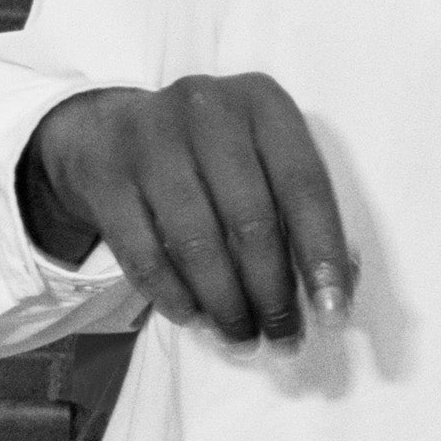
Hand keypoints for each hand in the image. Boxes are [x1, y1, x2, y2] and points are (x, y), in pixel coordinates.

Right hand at [21, 75, 355, 342]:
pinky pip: (144, 255)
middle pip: (250, 220)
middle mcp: (207, 110)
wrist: (113, 130)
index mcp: (264, 102)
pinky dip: (174, 296)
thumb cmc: (215, 156)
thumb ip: (300, 209)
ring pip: (196, 243)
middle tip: (285, 338)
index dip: (321, 254)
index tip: (333, 312)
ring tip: (244, 337)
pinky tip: (196, 318)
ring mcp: (150, 140)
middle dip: (273, 293)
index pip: (304, 185)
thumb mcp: (263, 155)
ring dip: (226, 304)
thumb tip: (335, 289)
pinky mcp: (106, 176)